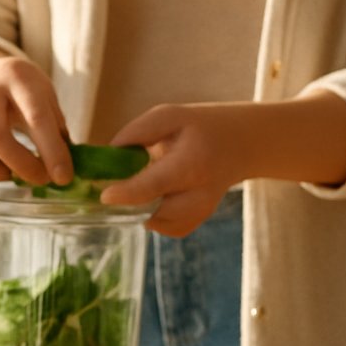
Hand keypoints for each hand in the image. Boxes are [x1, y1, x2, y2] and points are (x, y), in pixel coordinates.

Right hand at [0, 56, 72, 186]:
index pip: (35, 117)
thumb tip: (64, 172)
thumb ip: (56, 130)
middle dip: (22, 164)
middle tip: (42, 179)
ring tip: (16, 175)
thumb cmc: (28, 91)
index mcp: (18, 76)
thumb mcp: (47, 98)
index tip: (63, 177)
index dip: (51, 151)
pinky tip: (2, 169)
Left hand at [98, 103, 247, 237]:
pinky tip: (157, 196)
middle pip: (158, 213)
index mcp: (193, 162)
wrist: (241, 144)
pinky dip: (156, 217)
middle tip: (117, 187)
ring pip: (161, 224)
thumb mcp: (170, 116)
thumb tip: (108, 154)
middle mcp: (200, 193)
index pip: (156, 185)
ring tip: (143, 186)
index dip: (127, 193)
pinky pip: (169, 228)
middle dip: (131, 204)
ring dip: (143, 210)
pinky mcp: (198, 220)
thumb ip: (138, 133)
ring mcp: (202, 210)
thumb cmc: (199, 127)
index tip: (105, 195)